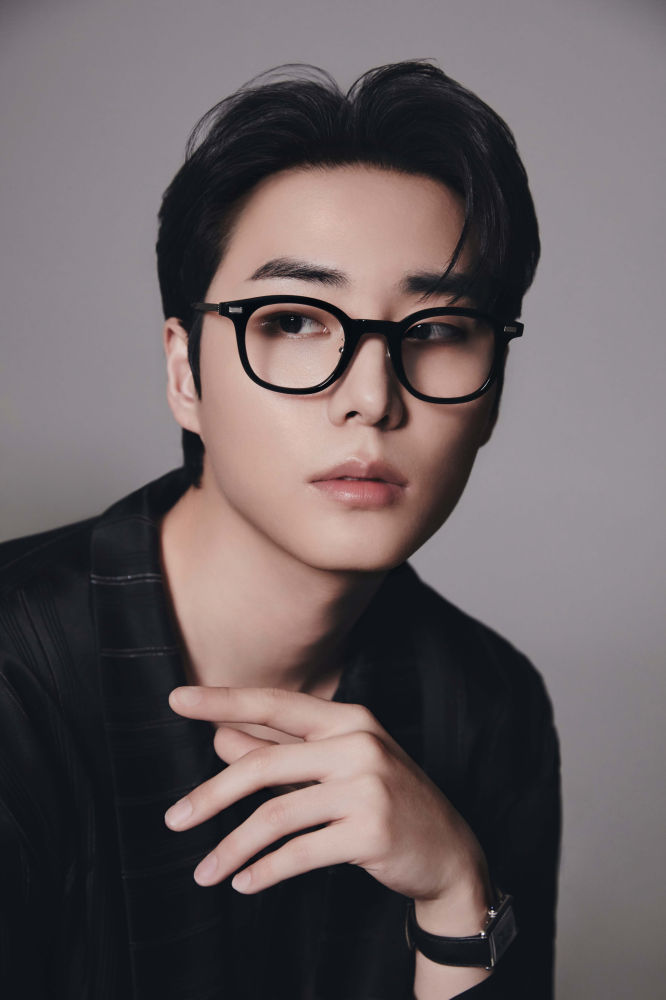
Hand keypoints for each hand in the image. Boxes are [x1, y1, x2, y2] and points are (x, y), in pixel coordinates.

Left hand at [165, 685, 488, 910]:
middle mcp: (358, 744)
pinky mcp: (370, 831)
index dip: (223, 701)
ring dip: (233, 848)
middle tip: (175, 819)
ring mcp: (367, 787)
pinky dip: (265, 871)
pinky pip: (299, 853)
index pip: (274, 704)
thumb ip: (279, 751)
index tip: (176, 700)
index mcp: (347, 719)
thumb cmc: (384, 800)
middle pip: (265, 765)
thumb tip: (219, 738)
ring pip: (275, 817)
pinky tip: (245, 883)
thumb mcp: (335, 767)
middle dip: (211, 795)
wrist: (449, 851)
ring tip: (206, 873)